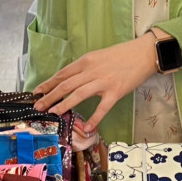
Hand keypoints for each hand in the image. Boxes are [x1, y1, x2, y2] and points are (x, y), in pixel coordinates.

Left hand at [33, 33, 158, 130]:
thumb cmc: (123, 54)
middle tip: (37, 106)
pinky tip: (86, 127)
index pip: (63, 74)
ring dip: (63, 105)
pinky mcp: (116, 92)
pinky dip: (94, 118)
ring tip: (53, 114)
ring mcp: (103, 82)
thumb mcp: (99, 56)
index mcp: (87, 60)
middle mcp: (92, 70)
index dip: (48, 84)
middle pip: (66, 85)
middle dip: (50, 96)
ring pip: (78, 94)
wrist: (145, 53)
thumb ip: (86, 68)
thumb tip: (71, 80)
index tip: (37, 92)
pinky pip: (102, 108)